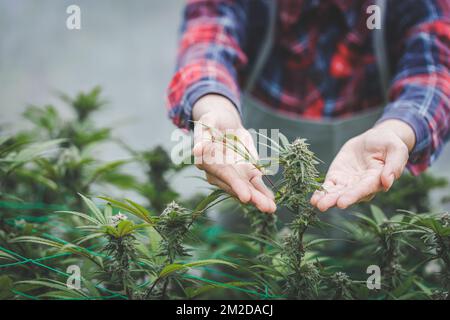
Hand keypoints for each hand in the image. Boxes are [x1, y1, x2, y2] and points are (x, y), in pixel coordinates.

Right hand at [192, 94, 275, 212]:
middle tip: (265, 207)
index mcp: (207, 162)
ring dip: (259, 199)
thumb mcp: (207, 121)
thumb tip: (197, 151)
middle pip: (237, 187)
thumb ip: (202, 136)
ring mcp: (235, 175)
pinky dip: (264, 193)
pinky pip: (256, 184)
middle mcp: (220, 173)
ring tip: (272, 209)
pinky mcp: (246, 173)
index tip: (246, 197)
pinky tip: (272, 201)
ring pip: (247, 189)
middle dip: (251, 197)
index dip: (235, 186)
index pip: (223, 175)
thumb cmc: (212, 119)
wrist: (224, 122)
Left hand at [310, 120, 415, 211]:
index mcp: (377, 179)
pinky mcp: (337, 177)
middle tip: (323, 205)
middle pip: (347, 194)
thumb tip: (388, 181)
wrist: (375, 139)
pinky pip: (328, 186)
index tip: (342, 202)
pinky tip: (313, 199)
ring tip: (316, 204)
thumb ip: (394, 165)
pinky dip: (321, 192)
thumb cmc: (388, 144)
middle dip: (335, 200)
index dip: (352, 195)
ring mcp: (348, 182)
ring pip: (336, 193)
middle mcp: (361, 185)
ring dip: (326, 199)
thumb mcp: (396, 149)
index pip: (364, 189)